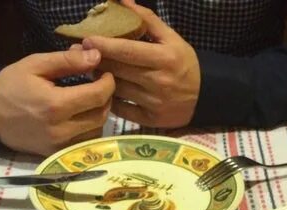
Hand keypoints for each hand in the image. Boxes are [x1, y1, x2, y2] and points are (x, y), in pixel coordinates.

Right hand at [0, 48, 114, 154]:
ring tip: (91, 100)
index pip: (97, 95)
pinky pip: (86, 142)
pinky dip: (91, 128)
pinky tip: (83, 116)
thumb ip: (67, 61)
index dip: (108, 83)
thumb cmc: (10, 86)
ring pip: (97, 131)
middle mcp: (62, 129)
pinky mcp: (60, 153)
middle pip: (101, 115)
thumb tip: (96, 56)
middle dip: (106, 98)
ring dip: (100, 114)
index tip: (106, 74)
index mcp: (55, 105)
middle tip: (100, 85)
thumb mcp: (35, 65)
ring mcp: (62, 145)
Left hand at [82, 0, 200, 127]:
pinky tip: (106, 91)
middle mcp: (159, 82)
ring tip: (93, 69)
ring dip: (101, 79)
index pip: (128, 51)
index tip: (86, 39)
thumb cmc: (184, 64)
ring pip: (117, 90)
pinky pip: (122, 110)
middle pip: (119, 70)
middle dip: (97, 60)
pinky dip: (111, 100)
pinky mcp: (151, 120)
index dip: (105, 45)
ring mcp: (154, 103)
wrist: (205, 97)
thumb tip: (121, 0)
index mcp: (165, 58)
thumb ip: (146, 19)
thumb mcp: (171, 38)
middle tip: (81, 52)